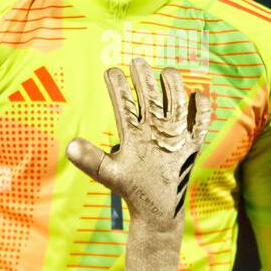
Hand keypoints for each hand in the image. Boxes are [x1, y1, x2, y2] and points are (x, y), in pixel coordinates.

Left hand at [65, 58, 209, 270]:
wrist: (158, 209)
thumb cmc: (132, 189)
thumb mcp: (109, 174)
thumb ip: (91, 160)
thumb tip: (69, 146)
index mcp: (133, 131)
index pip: (124, 102)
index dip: (118, 86)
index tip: (110, 71)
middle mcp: (153, 127)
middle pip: (150, 94)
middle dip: (144, 77)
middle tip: (137, 61)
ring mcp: (174, 134)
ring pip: (175, 101)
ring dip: (173, 86)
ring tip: (168, 73)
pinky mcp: (192, 144)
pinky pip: (200, 121)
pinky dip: (201, 109)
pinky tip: (198, 98)